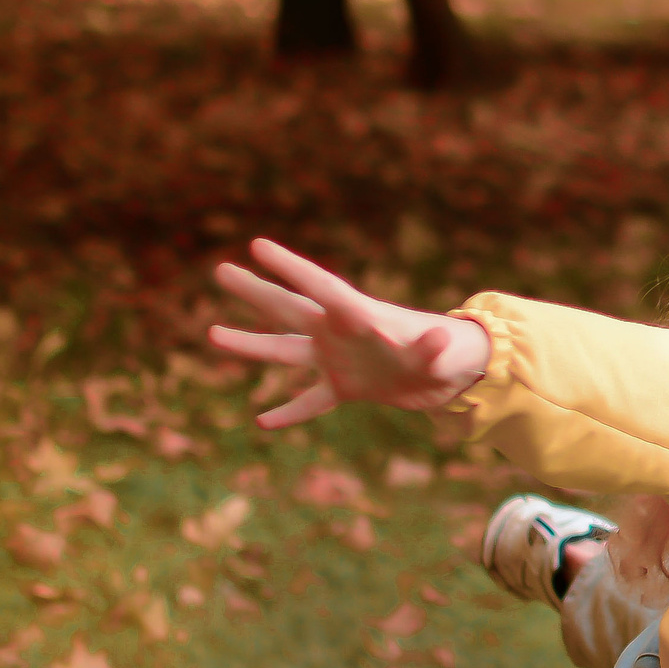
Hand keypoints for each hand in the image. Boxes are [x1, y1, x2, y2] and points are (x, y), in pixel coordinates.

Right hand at [207, 238, 491, 427]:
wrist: (457, 373)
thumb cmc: (452, 353)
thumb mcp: (441, 351)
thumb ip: (431, 346)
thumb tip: (436, 337)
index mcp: (359, 315)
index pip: (319, 286)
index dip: (289, 266)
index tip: (258, 245)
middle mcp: (340, 333)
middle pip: (290, 309)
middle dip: (256, 291)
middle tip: (220, 271)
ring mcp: (339, 360)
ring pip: (286, 351)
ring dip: (251, 345)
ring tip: (211, 334)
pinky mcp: (346, 387)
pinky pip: (310, 400)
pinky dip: (290, 411)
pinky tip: (263, 422)